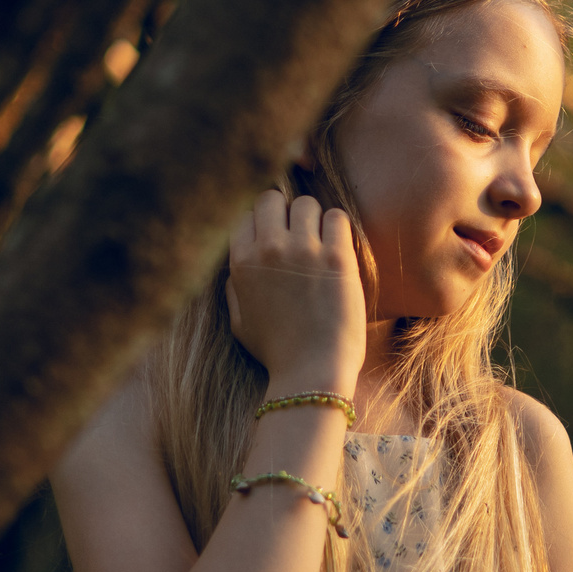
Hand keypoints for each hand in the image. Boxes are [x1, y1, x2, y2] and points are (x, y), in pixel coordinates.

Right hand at [224, 188, 365, 393]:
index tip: (274, 237)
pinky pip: (337, 217)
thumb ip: (234, 287)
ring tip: (321, 242)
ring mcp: (303, 251)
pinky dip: (338, 228)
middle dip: (284, 212)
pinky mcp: (336, 258)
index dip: (260, 223)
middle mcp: (268, 249)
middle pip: (272, 199)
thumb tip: (238, 265)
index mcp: (241, 263)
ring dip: (314, 219)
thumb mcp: (239, 321)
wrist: (311, 372)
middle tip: (298, 234)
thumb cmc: (276, 352)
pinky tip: (338, 248)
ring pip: (306, 203)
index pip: (245, 215)